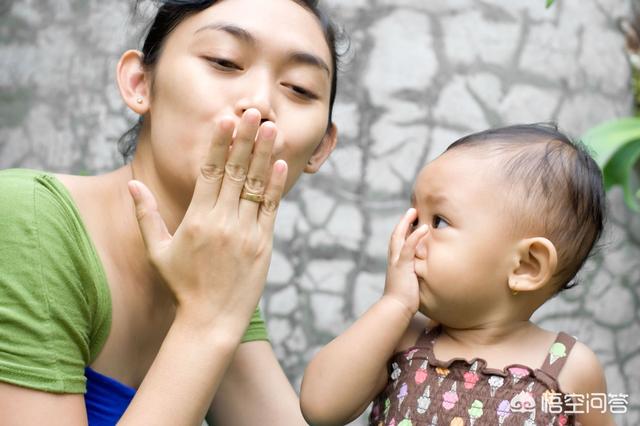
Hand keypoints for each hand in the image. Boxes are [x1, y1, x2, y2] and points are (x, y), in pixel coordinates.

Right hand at [128, 109, 287, 329]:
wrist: (211, 320)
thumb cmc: (182, 285)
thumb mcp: (157, 251)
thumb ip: (145, 215)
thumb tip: (133, 185)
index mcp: (196, 219)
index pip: (210, 172)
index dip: (219, 144)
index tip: (226, 120)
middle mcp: (223, 221)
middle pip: (237, 172)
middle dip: (246, 139)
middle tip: (255, 112)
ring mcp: (246, 232)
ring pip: (257, 186)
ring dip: (265, 155)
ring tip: (272, 128)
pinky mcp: (263, 244)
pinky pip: (271, 209)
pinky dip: (276, 186)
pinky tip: (281, 164)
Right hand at [383, 208, 428, 316]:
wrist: (396, 309)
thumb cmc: (404, 301)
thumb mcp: (410, 284)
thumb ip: (414, 275)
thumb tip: (422, 274)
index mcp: (395, 263)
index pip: (397, 242)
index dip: (403, 231)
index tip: (411, 221)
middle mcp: (394, 260)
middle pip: (396, 235)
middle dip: (403, 222)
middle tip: (412, 210)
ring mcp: (397, 262)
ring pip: (399, 237)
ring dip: (406, 223)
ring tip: (414, 212)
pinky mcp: (403, 266)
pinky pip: (409, 247)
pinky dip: (416, 236)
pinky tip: (424, 228)